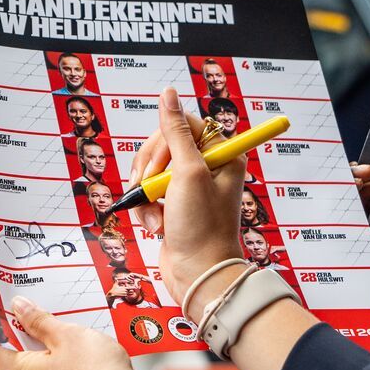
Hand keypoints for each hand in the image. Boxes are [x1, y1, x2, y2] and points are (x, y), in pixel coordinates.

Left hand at [0, 300, 167, 369]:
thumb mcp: (66, 335)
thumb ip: (38, 320)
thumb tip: (20, 308)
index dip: (9, 319)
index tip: (19, 302)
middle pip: (19, 353)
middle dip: (34, 330)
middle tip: (50, 310)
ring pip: (40, 364)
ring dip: (53, 345)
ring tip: (72, 328)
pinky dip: (64, 361)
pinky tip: (83, 349)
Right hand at [127, 87, 246, 305]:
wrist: (198, 275)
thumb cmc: (201, 227)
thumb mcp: (187, 172)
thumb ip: (175, 131)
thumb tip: (168, 94)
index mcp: (222, 154)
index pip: (184, 124)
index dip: (164, 142)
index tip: (159, 166)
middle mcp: (208, 167)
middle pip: (163, 145)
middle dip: (150, 170)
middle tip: (151, 190)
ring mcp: (189, 187)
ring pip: (151, 170)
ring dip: (146, 193)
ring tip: (155, 215)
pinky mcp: (174, 204)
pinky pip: (149, 193)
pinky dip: (146, 209)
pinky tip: (155, 226)